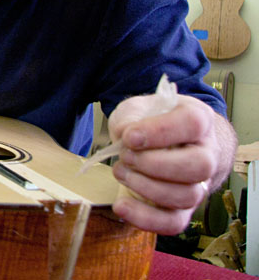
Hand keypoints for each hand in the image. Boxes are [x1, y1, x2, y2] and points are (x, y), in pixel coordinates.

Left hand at [108, 93, 235, 234]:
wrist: (165, 140)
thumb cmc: (152, 121)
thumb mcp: (138, 107)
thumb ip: (130, 116)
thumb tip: (125, 134)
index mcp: (199, 119)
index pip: (192, 124)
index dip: (160, 131)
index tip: (130, 137)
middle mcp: (208, 153)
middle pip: (199, 166)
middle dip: (155, 164)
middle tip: (126, 156)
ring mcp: (200, 183)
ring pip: (187, 196)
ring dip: (146, 187)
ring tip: (121, 171)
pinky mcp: (184, 207)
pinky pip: (174, 223)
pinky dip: (146, 218)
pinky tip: (122, 205)